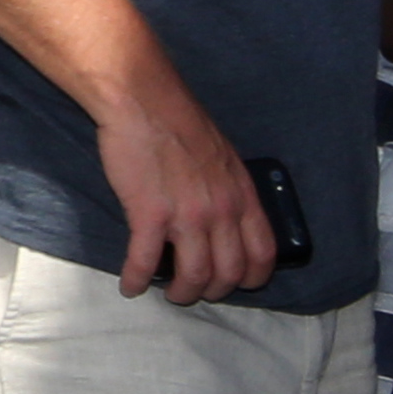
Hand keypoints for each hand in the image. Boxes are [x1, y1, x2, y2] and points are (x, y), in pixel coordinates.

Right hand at [92, 83, 275, 303]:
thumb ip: (230, 189)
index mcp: (242, 195)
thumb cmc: (179, 121)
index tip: (235, 282)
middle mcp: (221, 212)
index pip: (262, 254)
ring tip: (169, 293)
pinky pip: (144, 261)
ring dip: (181, 293)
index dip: (251, 277)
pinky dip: (137, 280)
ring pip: (194, 275)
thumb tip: (226, 214)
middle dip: (212, 291)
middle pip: (228, 272)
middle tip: (196, 290)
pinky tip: (130, 286)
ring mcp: (186, 216)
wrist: (142, 99)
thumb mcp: (224, 156)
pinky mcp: (149, 215)